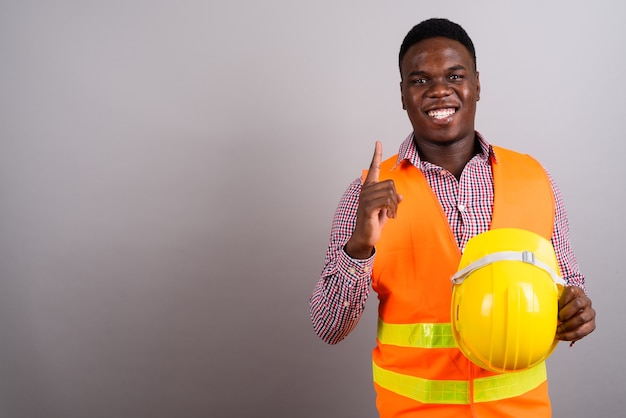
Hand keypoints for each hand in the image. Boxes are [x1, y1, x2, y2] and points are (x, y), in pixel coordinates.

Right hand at [345, 142, 402, 258]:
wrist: (365, 237)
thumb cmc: (373, 222)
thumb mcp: (386, 209)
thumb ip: (391, 200)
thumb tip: (400, 195)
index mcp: (369, 188)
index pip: (373, 168)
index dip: (376, 155)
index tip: (378, 142)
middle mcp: (366, 190)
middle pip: (390, 184)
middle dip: (394, 198)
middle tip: (390, 210)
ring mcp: (365, 198)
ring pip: (390, 193)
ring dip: (394, 205)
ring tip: (388, 213)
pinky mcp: (368, 207)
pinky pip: (387, 201)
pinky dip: (392, 209)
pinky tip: (388, 215)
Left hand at [556, 285, 595, 342]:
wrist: (571, 312)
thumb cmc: (562, 306)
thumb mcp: (556, 299)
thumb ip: (551, 299)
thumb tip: (540, 303)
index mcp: (576, 291)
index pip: (571, 291)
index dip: (562, 300)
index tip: (556, 307)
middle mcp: (585, 301)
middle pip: (578, 304)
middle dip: (565, 313)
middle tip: (558, 319)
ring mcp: (590, 313)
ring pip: (581, 318)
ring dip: (568, 326)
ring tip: (558, 330)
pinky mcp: (591, 324)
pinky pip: (584, 331)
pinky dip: (572, 335)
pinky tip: (563, 336)